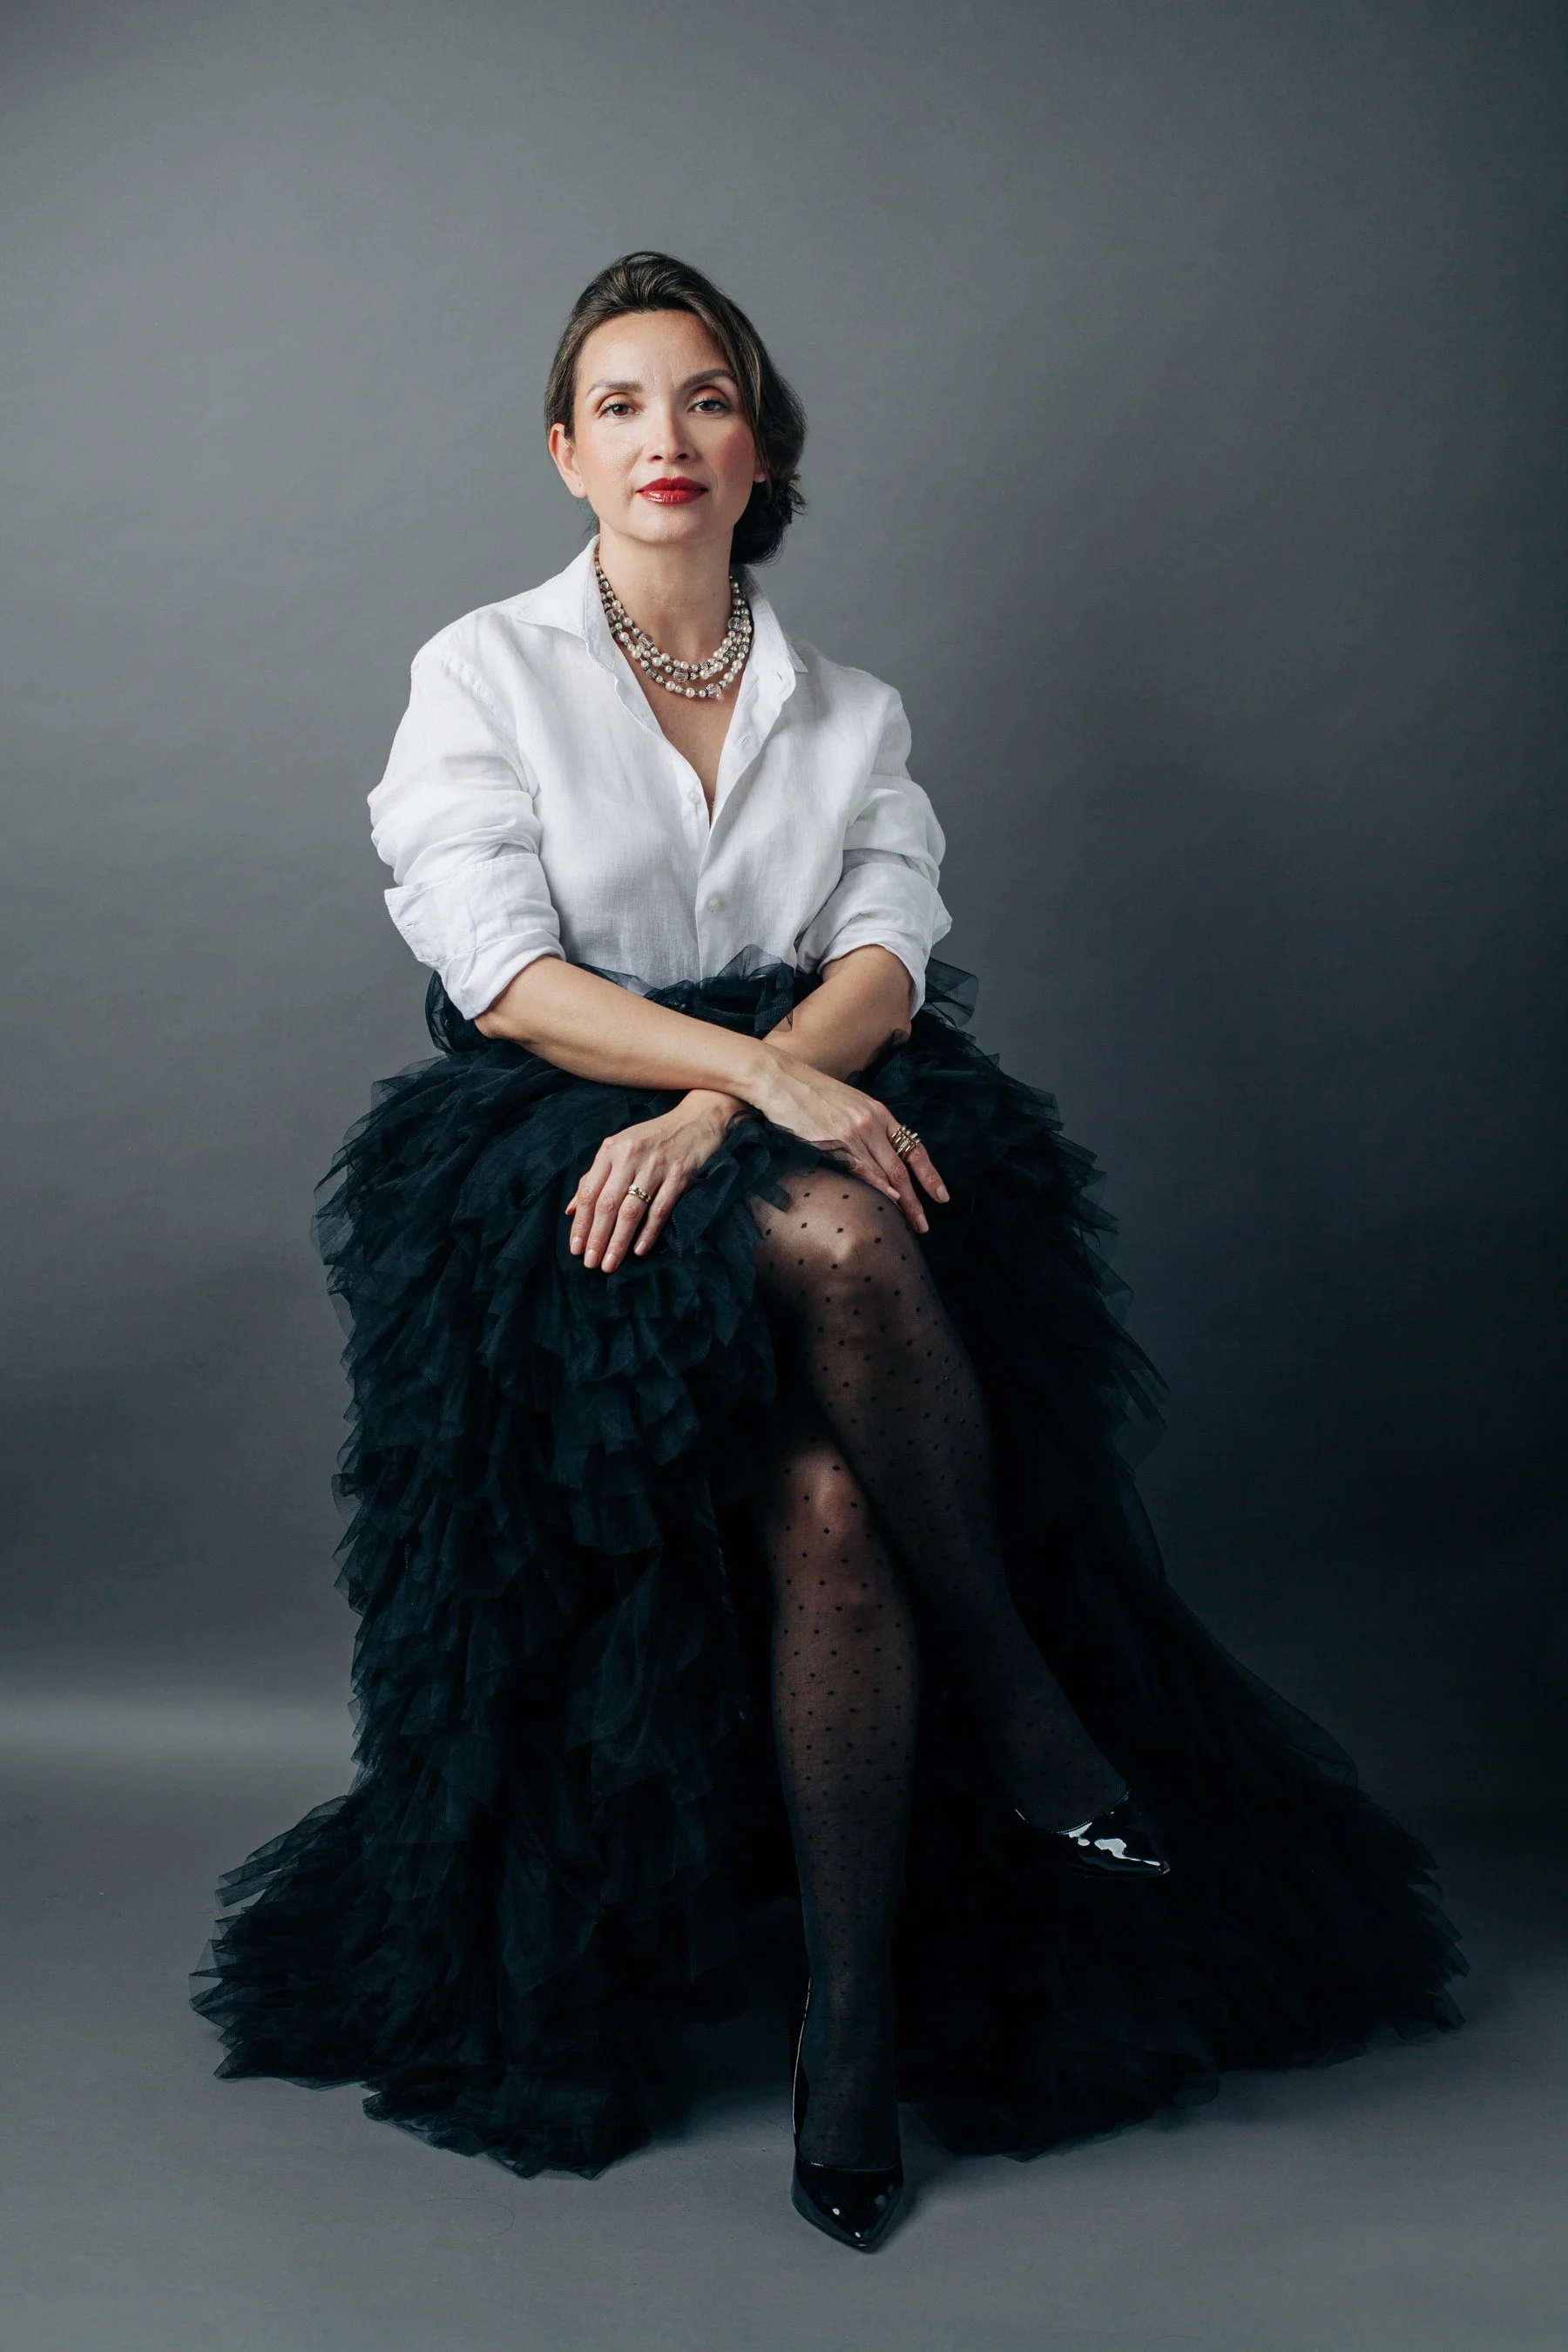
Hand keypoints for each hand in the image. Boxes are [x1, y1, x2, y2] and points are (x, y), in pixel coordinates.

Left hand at [566, 1090, 739, 1271]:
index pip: (589, 1192)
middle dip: (597, 1237)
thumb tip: (571, 1209)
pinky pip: (660, 1209)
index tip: (575, 1249)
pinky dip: (648, 1232)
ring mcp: (656, 1166)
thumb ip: (595, 1176)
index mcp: (611, 1150)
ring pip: (632, 1210)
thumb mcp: (620, 1149)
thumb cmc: (653, 1138)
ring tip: (610, 1264)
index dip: (580, 1223)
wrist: (697, 1121)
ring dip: (619, 1240)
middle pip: (607, 1204)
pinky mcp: (679, 1175)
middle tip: (590, 1264)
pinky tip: (639, 1250)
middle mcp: (630, 1157)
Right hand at [751, 1052, 947, 1233]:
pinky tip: (890, 1201)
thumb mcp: (849, 1104)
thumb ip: (867, 1127)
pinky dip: (878, 1187)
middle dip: (918, 1199)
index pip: (913, 1148)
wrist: (780, 1079)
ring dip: (902, 1201)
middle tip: (925, 1226)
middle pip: (902, 1168)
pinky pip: (861, 1169)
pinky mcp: (833, 1141)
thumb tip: (877, 1156)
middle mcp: (872, 1123)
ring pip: (885, 1172)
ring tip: (912, 1224)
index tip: (941, 1196)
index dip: (929, 1174)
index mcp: (879, 1113)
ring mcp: (854, 1132)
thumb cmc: (810, 1094)